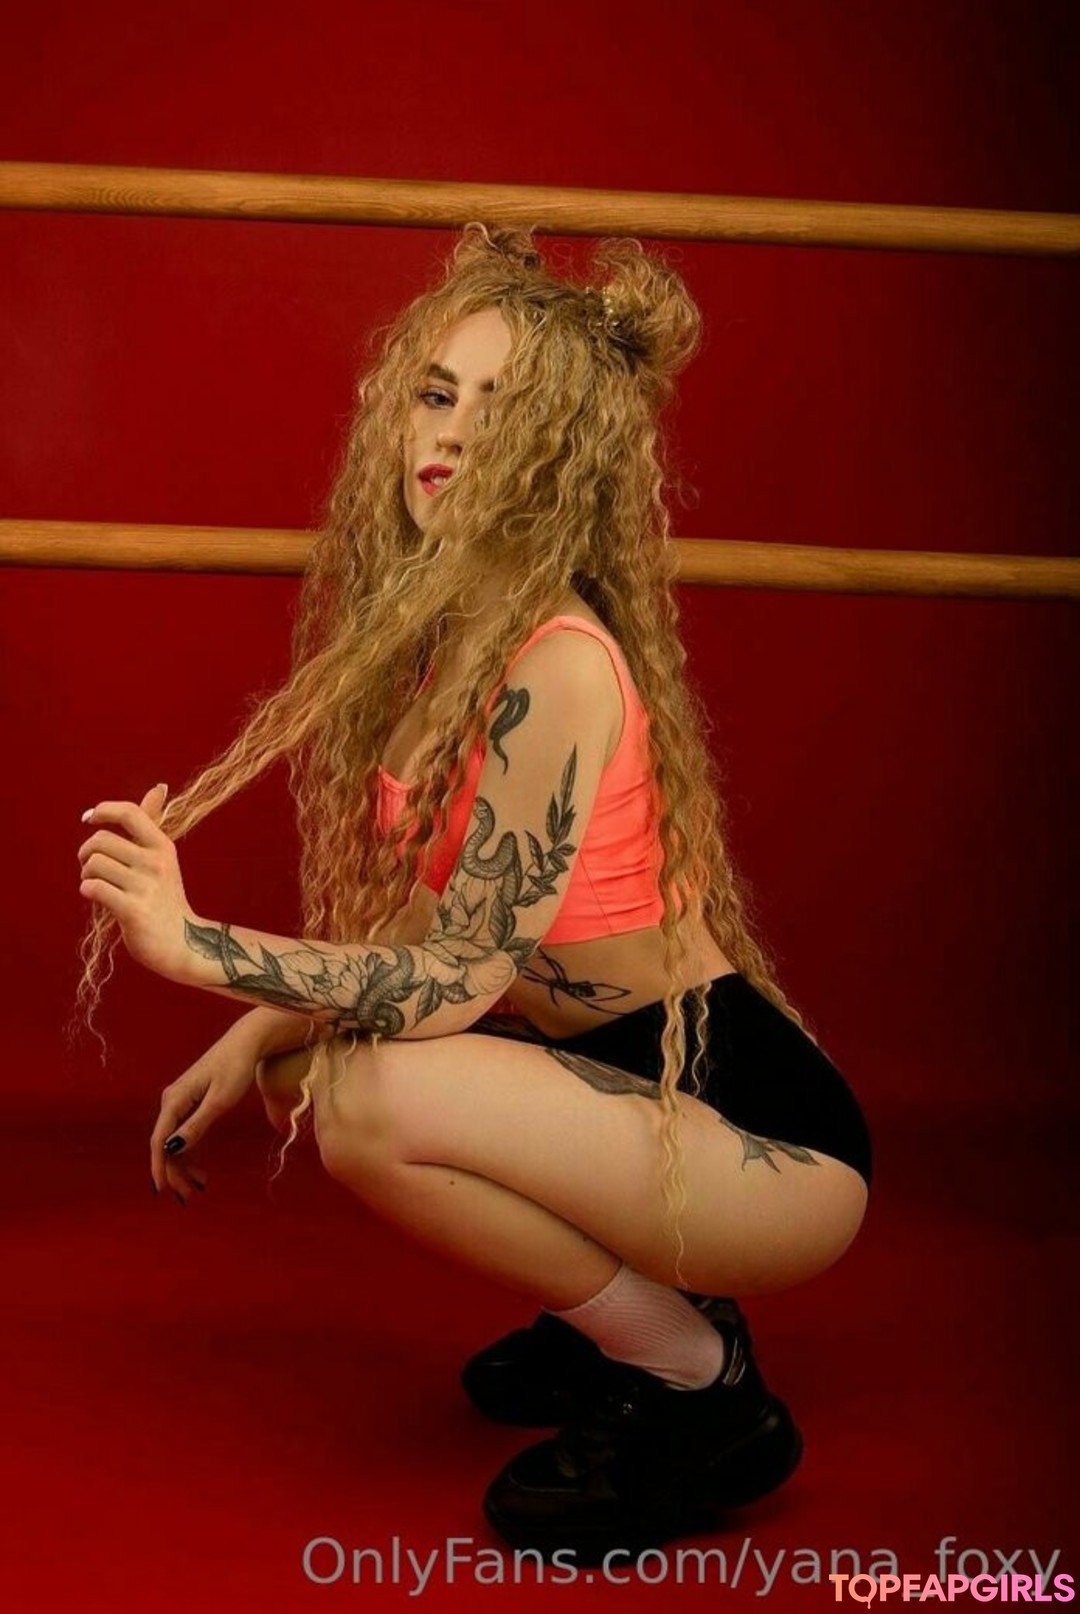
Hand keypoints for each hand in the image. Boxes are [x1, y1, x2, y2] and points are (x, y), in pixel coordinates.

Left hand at [77, 783, 197, 982]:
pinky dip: (88, 891)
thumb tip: (158, 787)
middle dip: (86, 853)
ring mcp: (146, 887)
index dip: (103, 810)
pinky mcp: (134, 911)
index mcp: (162, 846)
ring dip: (87, 876)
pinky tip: (97, 897)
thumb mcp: (163, 857)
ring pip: (94, 865)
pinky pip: (95, 888)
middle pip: (101, 841)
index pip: (130, 813)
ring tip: (98, 886)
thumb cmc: (166, 898)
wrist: (183, 943)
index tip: (89, 818)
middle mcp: (156, 862)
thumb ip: (153, 823)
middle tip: (92, 867)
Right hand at [150, 1026, 261, 1201]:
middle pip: (166, 1145)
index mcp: (174, 1100)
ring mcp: (181, 1103)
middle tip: (188, 1196)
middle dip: (175, 1172)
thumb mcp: (219, 1100)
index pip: (159, 1140)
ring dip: (184, 1166)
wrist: (246, 1044)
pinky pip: (185, 1134)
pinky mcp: (192, 1104)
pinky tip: (200, 1171)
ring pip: (176, 1142)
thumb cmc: (234, 1068)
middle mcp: (172, 1102)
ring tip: (198, 1187)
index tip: (161, 1189)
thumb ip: (196, 1125)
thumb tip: (172, 1148)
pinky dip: (191, 1153)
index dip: (159, 1166)